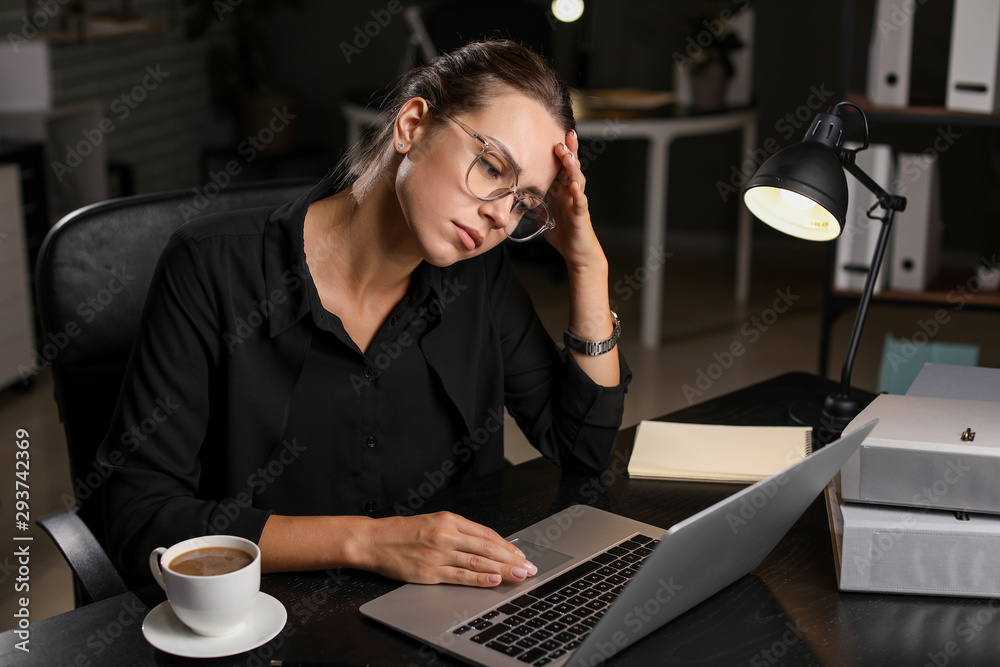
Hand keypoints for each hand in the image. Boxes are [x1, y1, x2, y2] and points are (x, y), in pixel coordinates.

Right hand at [358, 512, 537, 586]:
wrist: (374, 540)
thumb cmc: (403, 532)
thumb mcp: (434, 522)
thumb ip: (459, 532)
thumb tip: (487, 545)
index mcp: (449, 520)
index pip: (486, 533)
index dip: (507, 545)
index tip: (521, 554)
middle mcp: (446, 534)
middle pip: (487, 546)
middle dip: (512, 558)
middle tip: (529, 566)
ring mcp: (438, 554)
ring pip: (478, 561)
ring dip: (503, 569)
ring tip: (520, 574)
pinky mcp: (430, 572)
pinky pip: (460, 576)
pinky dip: (480, 578)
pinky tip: (494, 580)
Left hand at [544, 129, 605, 272]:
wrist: (577, 251)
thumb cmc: (563, 231)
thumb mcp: (542, 211)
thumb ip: (532, 200)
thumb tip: (512, 193)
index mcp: (562, 189)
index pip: (561, 166)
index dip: (560, 151)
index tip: (554, 134)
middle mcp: (572, 192)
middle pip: (572, 167)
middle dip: (570, 150)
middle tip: (566, 135)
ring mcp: (577, 202)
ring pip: (578, 180)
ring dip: (573, 167)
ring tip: (568, 156)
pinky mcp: (581, 215)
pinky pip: (580, 202)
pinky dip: (578, 193)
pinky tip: (575, 185)